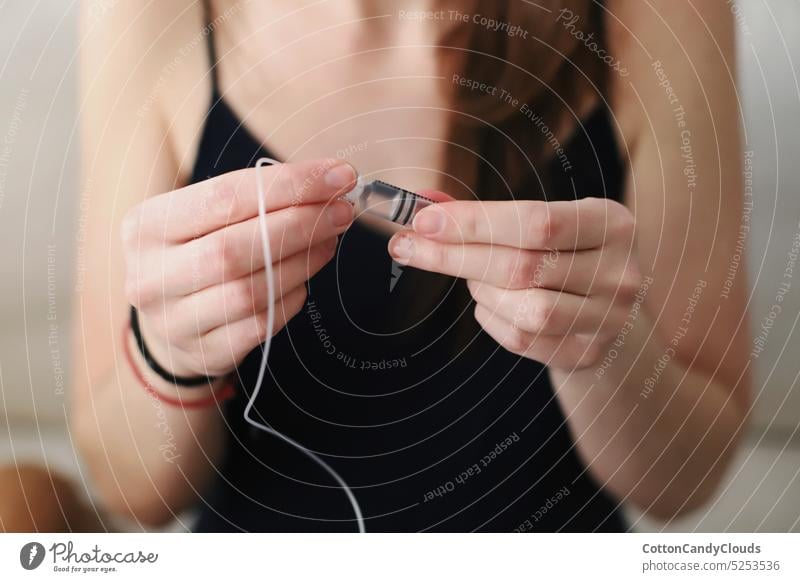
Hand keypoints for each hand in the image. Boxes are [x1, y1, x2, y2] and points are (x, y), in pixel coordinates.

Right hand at [121, 159, 355, 377]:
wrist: (169, 322)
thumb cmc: (196, 254)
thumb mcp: (205, 218)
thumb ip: (255, 200)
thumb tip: (327, 185)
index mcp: (146, 226)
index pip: (226, 196)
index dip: (290, 184)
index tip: (337, 175)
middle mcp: (151, 275)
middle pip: (237, 247)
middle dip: (301, 224)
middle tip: (341, 211)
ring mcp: (174, 321)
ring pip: (251, 290)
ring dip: (303, 261)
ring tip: (330, 241)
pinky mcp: (203, 353)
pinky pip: (261, 324)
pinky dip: (291, 298)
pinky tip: (305, 280)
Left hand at [388, 197, 641, 370]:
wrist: (605, 306)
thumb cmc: (563, 252)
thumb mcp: (542, 222)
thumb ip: (485, 214)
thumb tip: (423, 205)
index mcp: (612, 224)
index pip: (537, 222)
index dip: (475, 222)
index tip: (423, 221)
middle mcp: (618, 273)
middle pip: (522, 267)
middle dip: (454, 256)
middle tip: (408, 247)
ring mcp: (607, 319)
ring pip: (524, 308)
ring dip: (480, 290)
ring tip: (472, 277)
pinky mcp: (587, 353)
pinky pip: (522, 340)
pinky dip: (491, 317)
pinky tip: (489, 302)